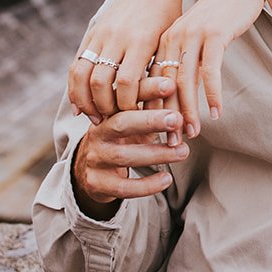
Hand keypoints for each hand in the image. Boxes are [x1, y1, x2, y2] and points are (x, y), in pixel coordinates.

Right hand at [69, 0, 186, 120]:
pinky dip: (75, 86)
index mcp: (142, 41)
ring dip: (84, 100)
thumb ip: (162, 70)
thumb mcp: (171, 42)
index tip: (132, 118)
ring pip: (82, 73)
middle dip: (103, 107)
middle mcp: (118, 37)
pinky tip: (80, 103)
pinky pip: (77, 63)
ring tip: (93, 117)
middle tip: (108, 123)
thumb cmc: (170, 16)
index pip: (128, 82)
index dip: (127, 106)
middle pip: (101, 82)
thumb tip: (165, 108)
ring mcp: (102, 34)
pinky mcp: (93, 32)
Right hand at [71, 74, 188, 219]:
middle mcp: (98, 132)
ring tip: (183, 152)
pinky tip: (166, 179)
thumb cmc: (121, 138)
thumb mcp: (133, 120)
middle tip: (177, 119)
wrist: (88, 171)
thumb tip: (182, 90)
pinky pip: (123, 187)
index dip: (148, 88)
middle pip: (122, 123)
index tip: (170, 84)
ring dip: (157, 154)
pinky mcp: (97, 183)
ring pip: (125, 156)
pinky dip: (147, 184)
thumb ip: (152, 106)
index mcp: (108, 111)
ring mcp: (95, 158)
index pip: (126, 95)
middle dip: (150, 120)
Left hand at [155, 0, 266, 131]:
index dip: (151, 110)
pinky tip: (216, 113)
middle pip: (163, 85)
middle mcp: (173, 38)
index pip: (150, 82)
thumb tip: (176, 95)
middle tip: (169, 143)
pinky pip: (210, 71)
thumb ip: (183, 61)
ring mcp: (193, 35)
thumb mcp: (194, 39)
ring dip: (188, 111)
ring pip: (185, 81)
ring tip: (192, 133)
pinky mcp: (214, 34)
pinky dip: (212, 94)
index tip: (154, 135)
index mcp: (163, 41)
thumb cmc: (219, 16)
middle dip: (166, 117)